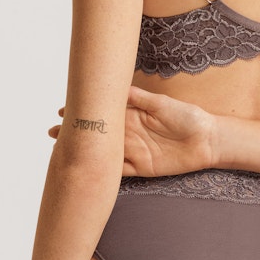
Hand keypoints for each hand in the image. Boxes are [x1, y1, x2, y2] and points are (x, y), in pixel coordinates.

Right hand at [47, 89, 217, 176]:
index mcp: (132, 115)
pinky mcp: (141, 168)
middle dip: (76, 133)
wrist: (208, 140)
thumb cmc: (188, 117)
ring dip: (84, 153)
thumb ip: (138, 98)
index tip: (62, 111)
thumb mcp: (162, 104)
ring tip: (61, 152)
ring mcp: (134, 151)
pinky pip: (118, 171)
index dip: (83, 114)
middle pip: (98, 135)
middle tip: (52, 133)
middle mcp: (129, 133)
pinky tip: (86, 170)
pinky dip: (102, 171)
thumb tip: (115, 88)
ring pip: (103, 153)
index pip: (103, 114)